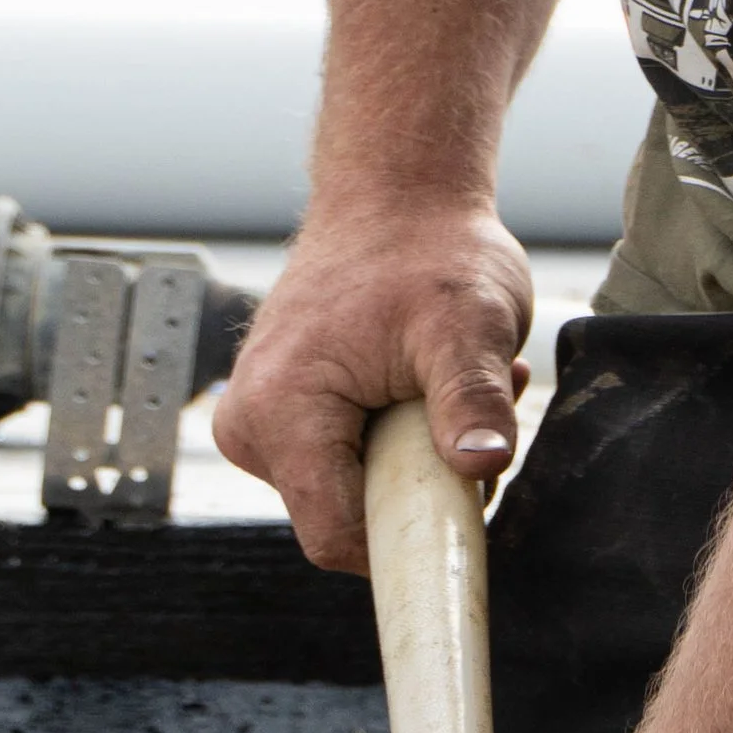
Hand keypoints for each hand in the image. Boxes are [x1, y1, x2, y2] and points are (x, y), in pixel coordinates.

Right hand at [211, 196, 532, 571]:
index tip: (469, 498)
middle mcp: (250, 425)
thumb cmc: (432, 248)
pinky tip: (425, 382)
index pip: (337, 536)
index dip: (409, 538)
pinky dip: (395, 436)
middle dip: (421, 482)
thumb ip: (471, 397)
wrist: (396, 194)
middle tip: (471, 410)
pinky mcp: (278, 414)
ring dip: (415, 456)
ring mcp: (258, 420)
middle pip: (346, 517)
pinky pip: (342, 461)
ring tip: (450, 382)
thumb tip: (482, 464)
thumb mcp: (469, 322)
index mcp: (279, 411)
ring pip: (350, 491)